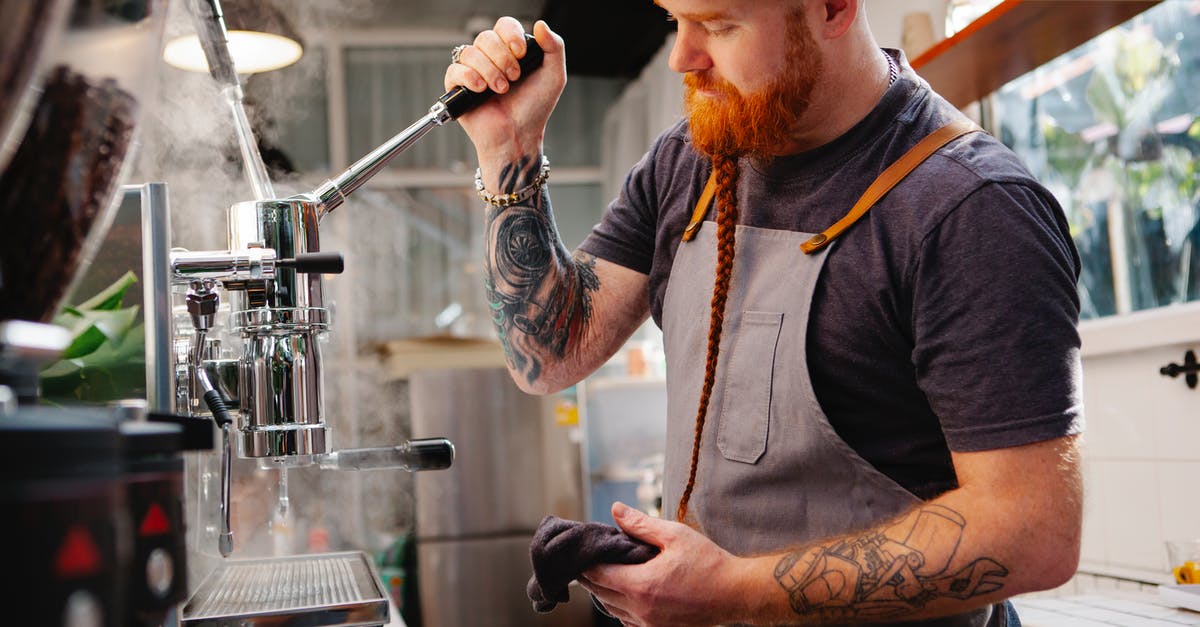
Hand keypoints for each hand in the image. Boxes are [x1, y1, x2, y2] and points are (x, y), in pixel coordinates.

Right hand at [443, 18, 565, 170]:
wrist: (518, 135)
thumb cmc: (535, 109)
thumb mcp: (554, 77)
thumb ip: (554, 47)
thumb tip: (541, 24)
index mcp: (510, 50)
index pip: (504, 26)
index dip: (511, 35)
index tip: (521, 54)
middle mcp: (490, 57)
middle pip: (486, 37)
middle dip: (502, 58)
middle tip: (514, 78)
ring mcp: (472, 71)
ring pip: (470, 52)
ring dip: (490, 71)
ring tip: (501, 90)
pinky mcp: (457, 87)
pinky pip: (454, 69)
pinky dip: (469, 77)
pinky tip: (481, 90)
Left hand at [579, 502, 755, 626]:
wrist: (737, 593)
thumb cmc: (709, 563)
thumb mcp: (675, 535)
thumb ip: (640, 524)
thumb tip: (615, 510)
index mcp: (641, 585)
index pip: (597, 575)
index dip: (586, 561)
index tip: (582, 548)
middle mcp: (641, 609)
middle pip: (599, 593)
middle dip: (590, 575)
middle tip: (586, 557)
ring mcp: (649, 624)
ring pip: (611, 609)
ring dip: (603, 591)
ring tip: (603, 571)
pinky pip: (627, 620)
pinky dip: (619, 606)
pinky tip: (624, 591)